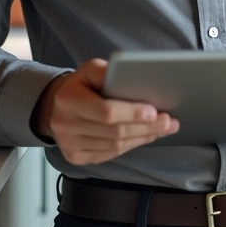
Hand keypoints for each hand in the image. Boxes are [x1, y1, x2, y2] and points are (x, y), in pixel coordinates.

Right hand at [30, 58, 179, 164]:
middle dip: (146, 127)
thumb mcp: (90, 69)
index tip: (154, 111)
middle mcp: (64, 125)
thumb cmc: (81, 85)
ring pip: (115, 145)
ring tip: (163, 128)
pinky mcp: (75, 157)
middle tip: (168, 121)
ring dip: (143, 137)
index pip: (106, 112)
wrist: (56, 105)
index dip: (132, 113)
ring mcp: (69, 144)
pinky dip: (131, 145)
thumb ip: (108, 71)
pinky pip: (110, 154)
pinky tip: (145, 136)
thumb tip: (132, 77)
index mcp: (68, 99)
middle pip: (114, 131)